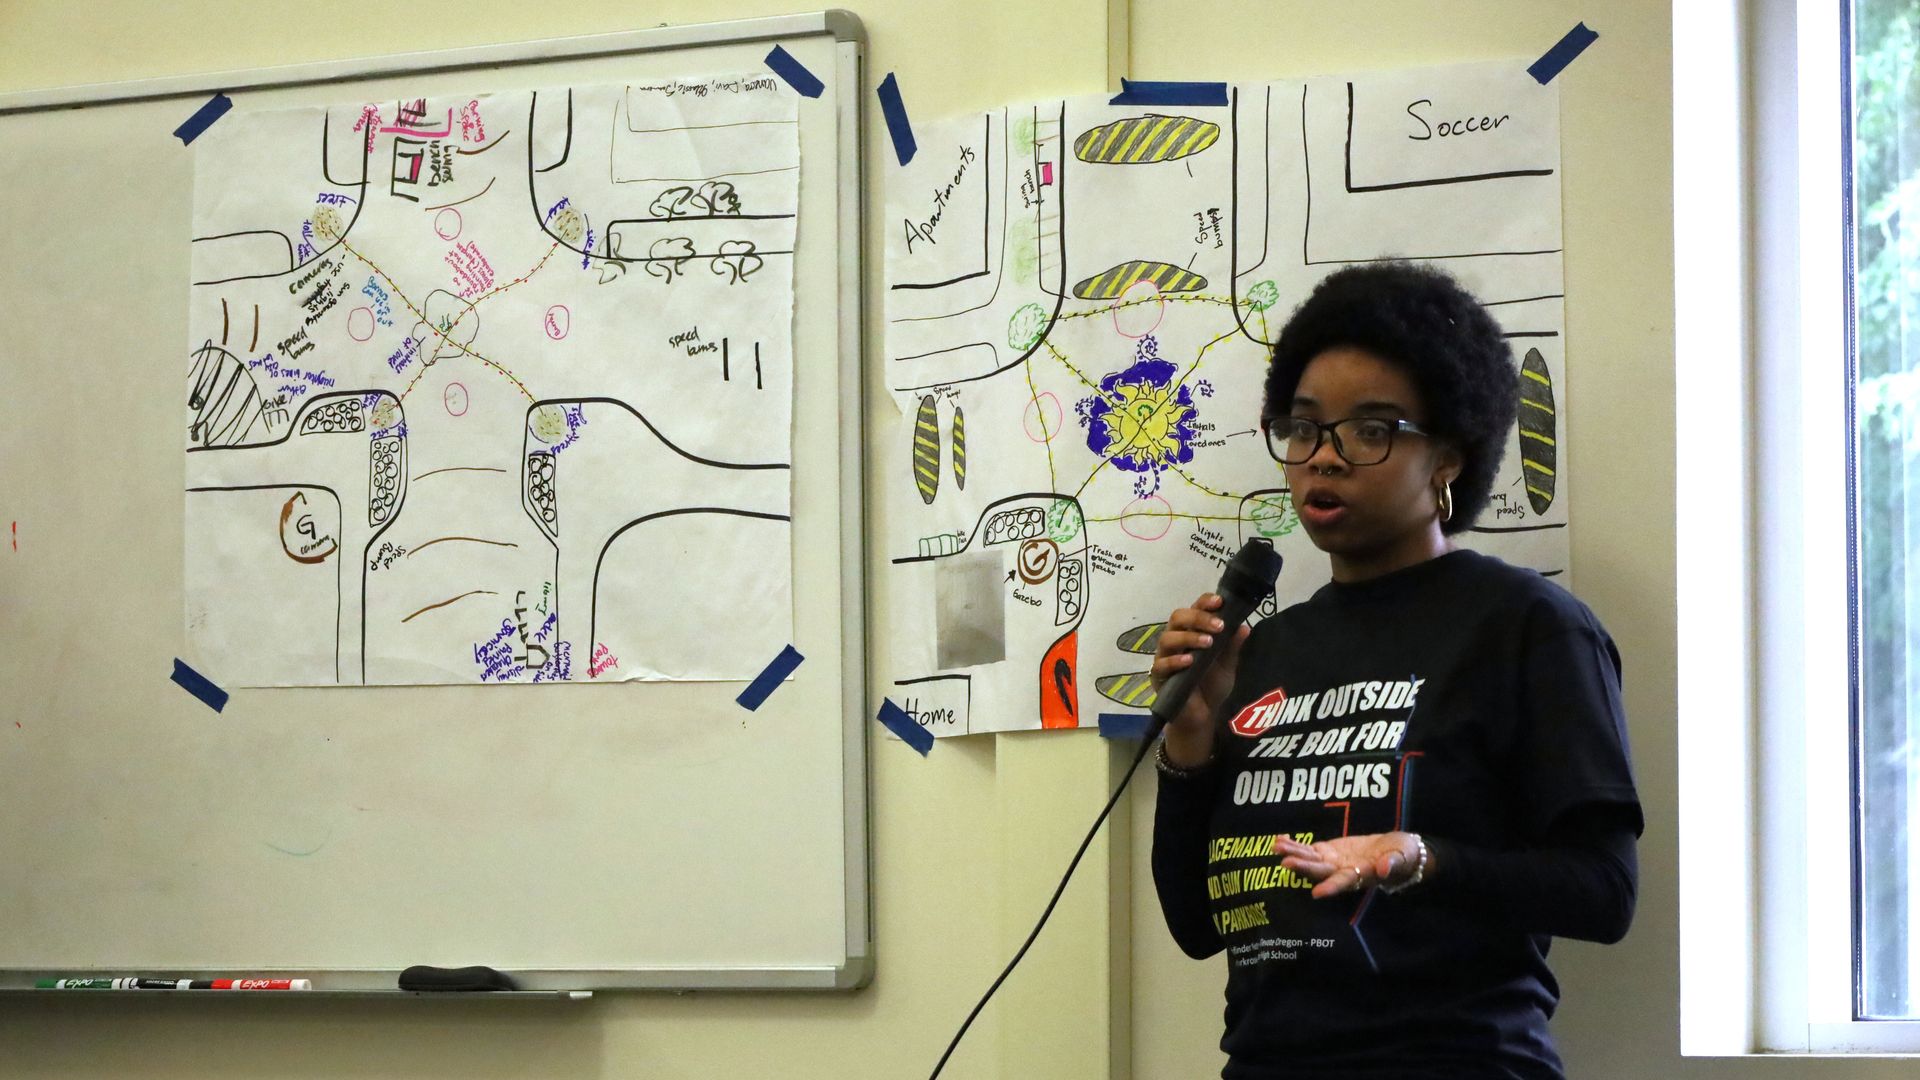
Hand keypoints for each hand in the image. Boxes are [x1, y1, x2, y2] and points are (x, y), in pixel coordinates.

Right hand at [1150, 593, 1251, 766]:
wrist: (1202, 716)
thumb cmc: (1212, 686)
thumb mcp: (1227, 665)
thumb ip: (1232, 647)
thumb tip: (1244, 627)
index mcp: (1192, 632)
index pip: (1194, 609)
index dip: (1205, 602)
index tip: (1220, 601)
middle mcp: (1176, 640)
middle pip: (1178, 617)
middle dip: (1198, 618)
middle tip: (1218, 625)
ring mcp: (1165, 657)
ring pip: (1168, 638)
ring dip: (1188, 637)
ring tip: (1208, 643)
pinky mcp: (1159, 677)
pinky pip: (1161, 665)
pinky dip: (1175, 661)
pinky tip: (1189, 662)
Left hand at [1276, 831, 1424, 898]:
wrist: (1397, 850)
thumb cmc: (1404, 856)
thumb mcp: (1403, 857)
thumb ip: (1393, 863)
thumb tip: (1384, 869)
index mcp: (1362, 876)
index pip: (1346, 883)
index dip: (1332, 887)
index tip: (1317, 893)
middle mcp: (1344, 872)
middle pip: (1321, 871)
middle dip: (1304, 867)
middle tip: (1285, 863)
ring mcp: (1335, 862)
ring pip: (1311, 860)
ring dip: (1294, 853)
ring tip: (1276, 847)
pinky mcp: (1330, 851)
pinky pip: (1310, 849)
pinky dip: (1296, 844)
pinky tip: (1280, 840)